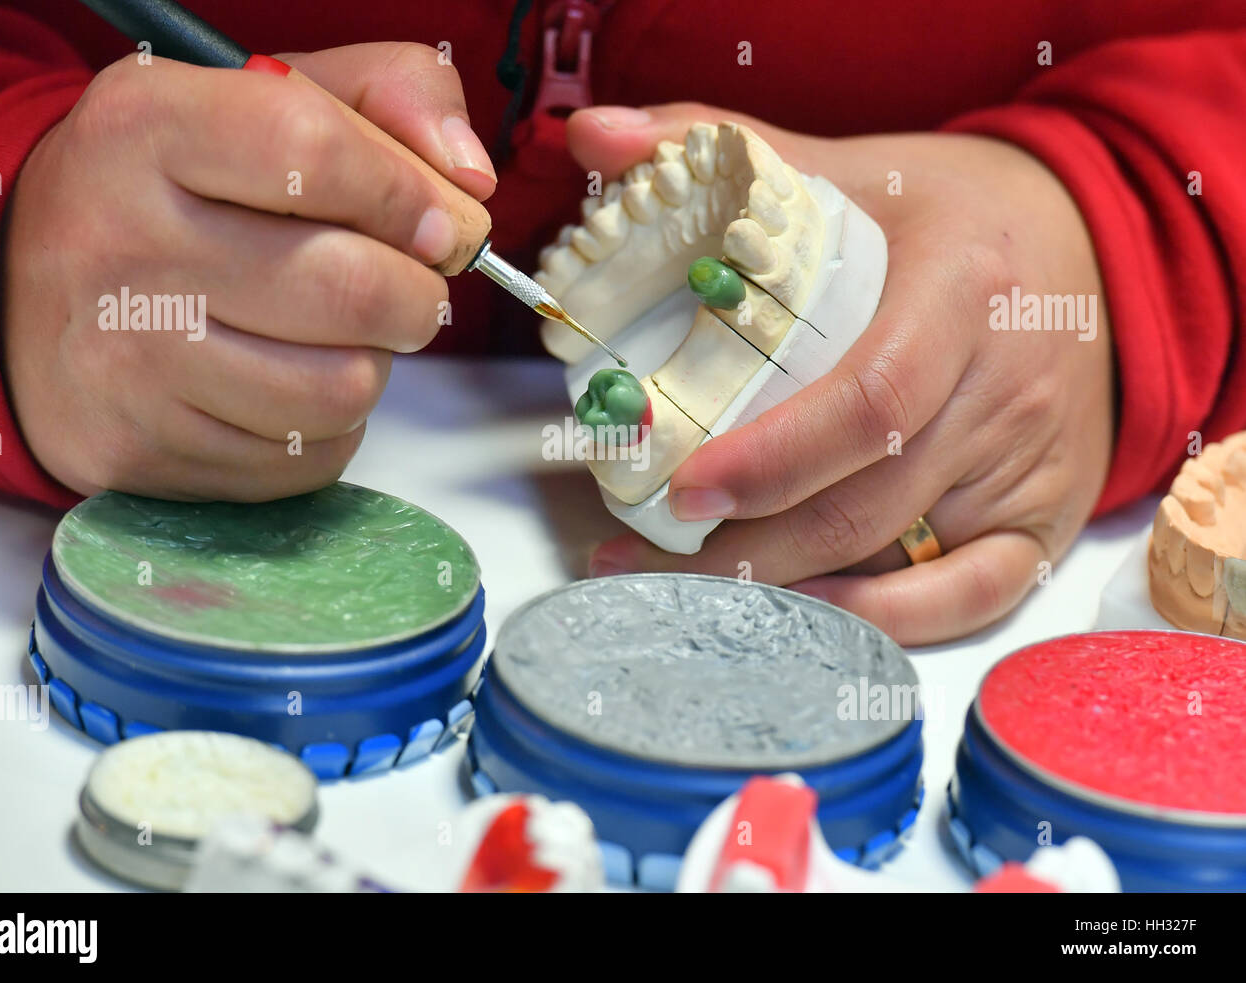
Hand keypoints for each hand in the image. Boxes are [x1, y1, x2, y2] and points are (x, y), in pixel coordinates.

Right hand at [0, 43, 494, 499]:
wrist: (30, 293)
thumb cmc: (178, 192)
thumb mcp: (264, 100)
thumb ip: (389, 96)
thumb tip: (470, 181)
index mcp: (148, 128)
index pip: (316, 152)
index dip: (412, 197)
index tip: (443, 225)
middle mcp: (123, 243)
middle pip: (351, 290)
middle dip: (417, 296)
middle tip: (406, 288)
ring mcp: (126, 359)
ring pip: (342, 389)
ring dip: (371, 365)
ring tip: (334, 336)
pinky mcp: (142, 449)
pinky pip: (306, 459)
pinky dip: (328, 429)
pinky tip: (289, 385)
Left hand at [570, 104, 1113, 644]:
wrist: (1096, 253)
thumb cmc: (951, 218)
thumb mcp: (854, 167)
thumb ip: (724, 148)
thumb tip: (595, 139)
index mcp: (961, 292)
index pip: (871, 399)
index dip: (773, 458)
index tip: (681, 486)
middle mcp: (1005, 390)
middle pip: (868, 499)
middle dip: (744, 546)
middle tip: (639, 551)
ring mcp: (1029, 465)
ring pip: (900, 557)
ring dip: (785, 587)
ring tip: (684, 585)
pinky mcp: (1045, 518)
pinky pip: (971, 597)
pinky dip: (883, 621)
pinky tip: (800, 614)